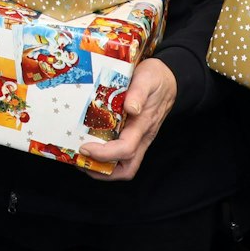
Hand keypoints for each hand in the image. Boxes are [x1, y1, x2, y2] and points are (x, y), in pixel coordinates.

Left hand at [79, 58, 176, 181]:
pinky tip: (90, 147)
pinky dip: (104, 158)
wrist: (168, 79)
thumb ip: (139, 92)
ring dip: (102, 168)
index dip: (104, 154)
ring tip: (82, 159)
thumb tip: (131, 108)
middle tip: (81, 161)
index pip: (125, 149)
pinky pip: (120, 156)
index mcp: (143, 125)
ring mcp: (139, 139)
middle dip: (102, 171)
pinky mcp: (134, 137)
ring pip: (123, 165)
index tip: (85, 147)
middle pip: (127, 169)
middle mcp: (142, 137)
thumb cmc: (156, 78)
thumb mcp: (147, 79)